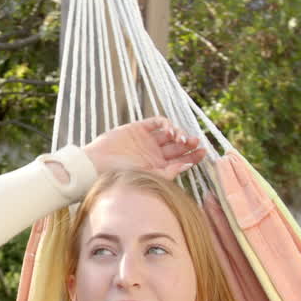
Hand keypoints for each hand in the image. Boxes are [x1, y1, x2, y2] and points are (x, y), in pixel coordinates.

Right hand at [83, 118, 201, 178]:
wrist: (96, 166)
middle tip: (195, 142)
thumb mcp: (148, 178)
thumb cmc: (119, 177)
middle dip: (189, 144)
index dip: (193, 156)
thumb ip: (168, 173)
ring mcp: (146, 140)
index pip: (181, 160)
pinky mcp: (137, 128)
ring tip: (182, 138)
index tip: (204, 152)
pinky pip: (157, 122)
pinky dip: (166, 123)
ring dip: (179, 133)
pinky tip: (169, 130)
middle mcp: (153, 154)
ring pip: (170, 133)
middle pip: (178, 146)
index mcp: (157, 168)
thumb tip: (187, 165)